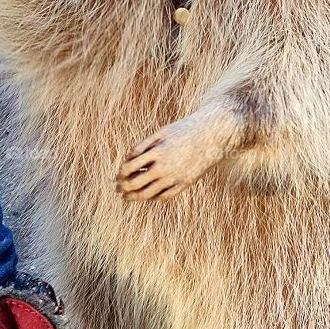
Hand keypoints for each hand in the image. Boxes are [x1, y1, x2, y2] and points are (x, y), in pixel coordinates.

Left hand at [116, 114, 234, 201]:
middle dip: (124, 188)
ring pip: (148, 194)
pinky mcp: (184, 184)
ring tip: (128, 197)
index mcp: (157, 152)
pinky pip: (164, 196)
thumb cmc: (184, 131)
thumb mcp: (161, 133)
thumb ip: (143, 146)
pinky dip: (153, 198)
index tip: (117, 176)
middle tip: (118, 189)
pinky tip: (147, 196)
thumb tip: (127, 161)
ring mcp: (175, 178)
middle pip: (136, 184)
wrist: (211, 136)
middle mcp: (165, 167)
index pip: (130, 168)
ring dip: (134, 197)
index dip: (120, 174)